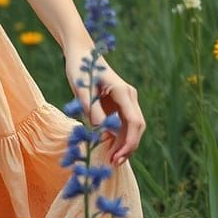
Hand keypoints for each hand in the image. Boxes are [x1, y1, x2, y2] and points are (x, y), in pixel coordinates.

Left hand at [64, 46, 144, 166]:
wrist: (82, 54)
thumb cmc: (81, 68)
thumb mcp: (82, 88)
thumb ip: (91, 108)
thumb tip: (101, 129)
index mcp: (123, 92)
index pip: (134, 122)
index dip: (129, 142)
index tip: (118, 156)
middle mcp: (129, 96)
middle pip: (137, 127)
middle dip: (128, 147)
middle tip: (114, 162)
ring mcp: (127, 101)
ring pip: (132, 128)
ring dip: (124, 145)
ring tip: (112, 160)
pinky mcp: (121, 104)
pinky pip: (124, 125)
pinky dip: (120, 138)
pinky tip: (111, 149)